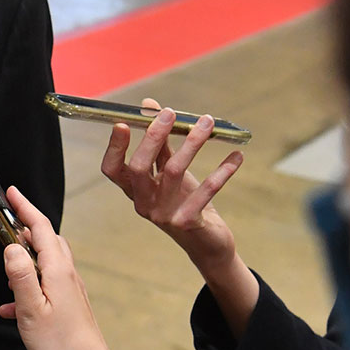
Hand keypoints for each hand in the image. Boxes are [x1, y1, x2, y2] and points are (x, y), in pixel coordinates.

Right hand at [0, 188, 121, 349]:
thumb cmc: (61, 346)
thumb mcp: (31, 310)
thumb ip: (19, 275)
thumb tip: (11, 246)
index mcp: (57, 271)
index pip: (40, 227)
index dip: (25, 207)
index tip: (11, 193)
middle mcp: (67, 275)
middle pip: (47, 240)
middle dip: (27, 227)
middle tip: (7, 222)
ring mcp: (70, 290)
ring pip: (47, 262)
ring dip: (26, 258)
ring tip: (6, 266)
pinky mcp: (70, 306)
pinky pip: (46, 286)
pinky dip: (28, 288)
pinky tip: (12, 308)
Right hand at [99, 102, 242, 279]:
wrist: (207, 244)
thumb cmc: (185, 202)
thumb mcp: (170, 172)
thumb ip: (161, 142)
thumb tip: (150, 105)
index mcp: (135, 190)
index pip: (112, 169)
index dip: (114, 147)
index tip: (123, 122)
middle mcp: (144, 203)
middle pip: (139, 167)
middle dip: (154, 136)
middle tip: (170, 112)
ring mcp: (164, 214)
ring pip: (174, 171)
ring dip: (192, 143)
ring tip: (207, 122)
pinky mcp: (188, 222)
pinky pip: (207, 190)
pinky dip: (223, 171)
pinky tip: (237, 157)